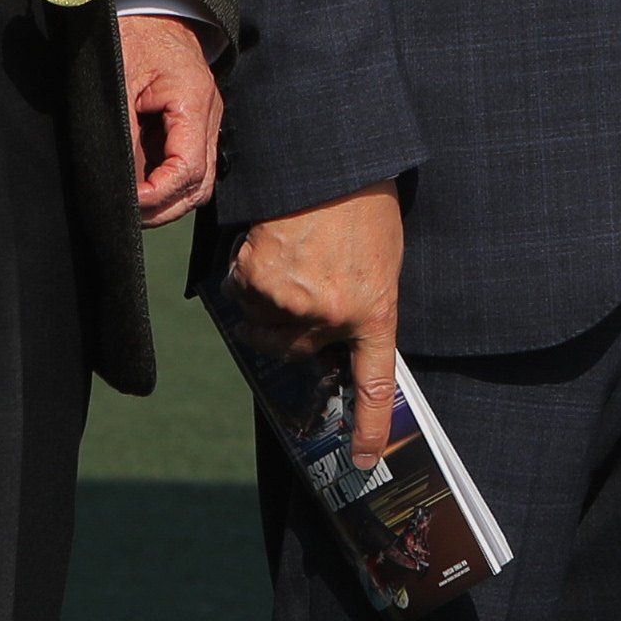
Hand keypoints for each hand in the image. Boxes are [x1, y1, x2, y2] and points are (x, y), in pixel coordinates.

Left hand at [118, 12, 222, 227]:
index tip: (128, 203)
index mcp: (195, 102)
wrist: (152, 2)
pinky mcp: (192, 122)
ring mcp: (204, 121)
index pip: (188, 169)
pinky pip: (187, 164)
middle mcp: (208, 116)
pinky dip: (166, 182)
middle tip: (126, 214)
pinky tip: (139, 185)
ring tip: (132, 205)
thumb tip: (123, 182)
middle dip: (164, 207)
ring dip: (166, 200)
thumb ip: (125, 134)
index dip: (157, 194)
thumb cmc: (135, 34)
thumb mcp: (121, 81)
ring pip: (198, 181)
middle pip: (200, 185)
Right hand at [225, 184, 406, 466]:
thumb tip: (330, 329)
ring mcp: (292, 303)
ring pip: (260, 321)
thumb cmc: (364, 202)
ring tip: (287, 253)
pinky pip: (240, 289)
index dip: (369, 426)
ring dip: (263, 296)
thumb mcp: (381, 258)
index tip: (363, 461)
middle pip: (293, 351)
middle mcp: (332, 317)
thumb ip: (360, 299)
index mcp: (374, 311)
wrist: (334, 160)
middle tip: (291, 294)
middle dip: (286, 330)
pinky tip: (268, 241)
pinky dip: (244, 270)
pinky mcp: (257, 282)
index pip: (374, 382)